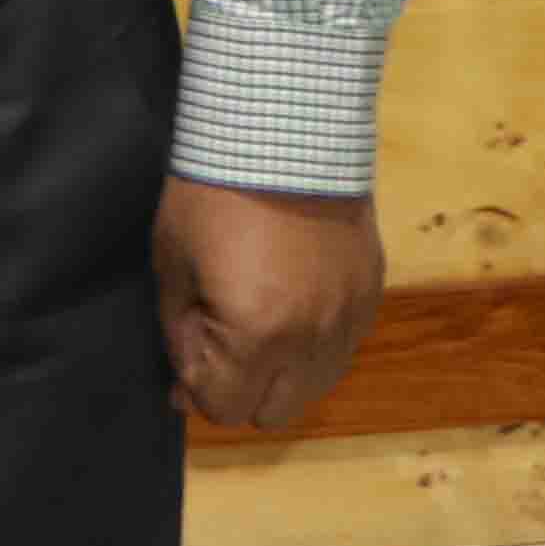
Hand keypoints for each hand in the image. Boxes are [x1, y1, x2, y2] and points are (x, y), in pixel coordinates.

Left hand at [156, 176, 385, 432]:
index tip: (189, 344)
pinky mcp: (371, 297)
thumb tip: (186, 389)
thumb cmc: (212, 195)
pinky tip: (292, 303)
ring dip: (281, 372)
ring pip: (314, 387)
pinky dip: (314, 345)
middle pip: (273, 412)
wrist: (282, 133)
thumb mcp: (173, 265)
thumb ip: (180, 335)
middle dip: (239, 387)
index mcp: (257, 336)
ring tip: (258, 319)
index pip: (225, 408)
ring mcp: (350, 321)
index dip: (197, 385)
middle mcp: (313, 341)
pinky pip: (341, 350)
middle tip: (220, 336)